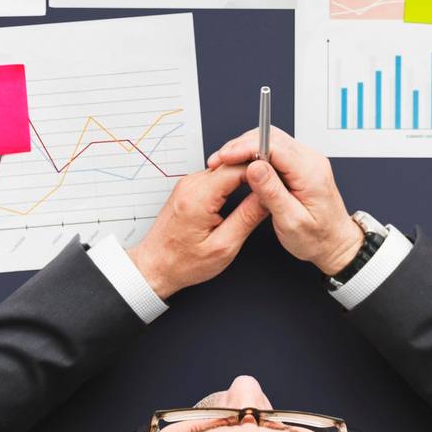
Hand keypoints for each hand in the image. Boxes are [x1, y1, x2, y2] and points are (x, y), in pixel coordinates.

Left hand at [125, 163, 268, 299]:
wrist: (155, 266)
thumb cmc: (183, 262)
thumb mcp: (224, 246)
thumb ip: (247, 218)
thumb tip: (267, 198)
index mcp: (199, 197)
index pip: (237, 168)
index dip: (260, 170)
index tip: (276, 180)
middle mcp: (191, 184)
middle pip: (231, 164)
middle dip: (254, 172)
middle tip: (272, 185)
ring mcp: (188, 184)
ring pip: (224, 169)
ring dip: (243, 177)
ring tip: (260, 190)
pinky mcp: (188, 188)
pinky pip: (215, 177)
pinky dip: (231, 182)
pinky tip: (241, 194)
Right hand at [207, 127, 362, 274]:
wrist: (336, 244)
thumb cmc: (317, 238)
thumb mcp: (291, 222)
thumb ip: (272, 193)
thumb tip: (253, 167)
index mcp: (310, 172)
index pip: (274, 145)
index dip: (245, 147)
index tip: (225, 156)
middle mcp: (311, 161)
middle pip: (271, 136)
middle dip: (241, 145)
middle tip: (220, 160)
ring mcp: (307, 161)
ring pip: (272, 140)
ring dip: (246, 148)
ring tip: (226, 163)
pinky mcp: (301, 165)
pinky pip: (276, 150)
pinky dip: (255, 154)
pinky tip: (243, 166)